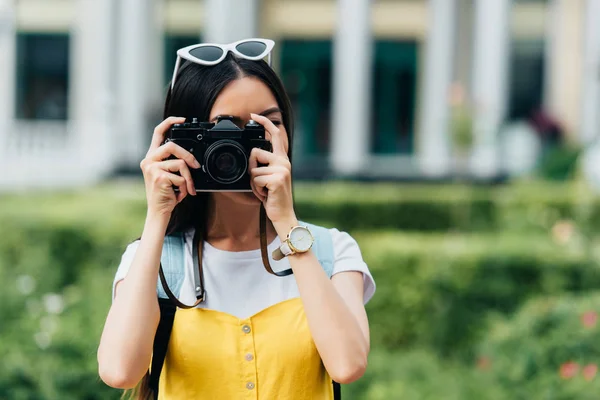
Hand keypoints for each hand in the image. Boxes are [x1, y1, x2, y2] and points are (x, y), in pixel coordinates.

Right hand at [139, 117, 200, 216]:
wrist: (159, 211)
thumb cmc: (167, 194)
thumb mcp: (171, 175)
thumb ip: (176, 163)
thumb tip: (193, 159)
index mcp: (152, 157)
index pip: (158, 133)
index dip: (170, 122)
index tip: (182, 119)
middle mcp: (149, 160)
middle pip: (172, 145)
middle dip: (188, 156)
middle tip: (196, 166)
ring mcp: (152, 168)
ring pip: (180, 163)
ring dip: (189, 178)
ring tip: (187, 188)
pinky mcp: (158, 177)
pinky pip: (181, 177)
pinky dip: (185, 186)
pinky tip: (179, 194)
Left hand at [248, 113, 296, 229]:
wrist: (282, 214)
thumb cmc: (273, 196)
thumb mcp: (269, 177)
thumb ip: (264, 164)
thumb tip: (252, 156)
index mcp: (282, 159)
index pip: (275, 135)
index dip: (265, 123)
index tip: (254, 116)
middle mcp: (284, 162)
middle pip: (255, 153)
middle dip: (251, 168)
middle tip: (259, 181)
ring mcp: (282, 170)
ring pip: (253, 170)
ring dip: (253, 183)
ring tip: (264, 190)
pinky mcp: (277, 179)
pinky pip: (255, 180)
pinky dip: (256, 190)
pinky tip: (266, 195)